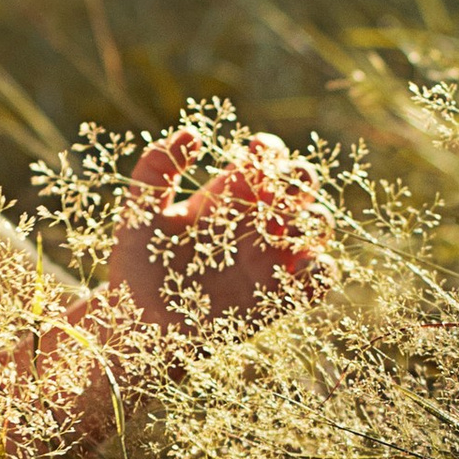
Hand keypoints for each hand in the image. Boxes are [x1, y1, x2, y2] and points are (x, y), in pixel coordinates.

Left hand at [105, 128, 328, 333]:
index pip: (265, 160)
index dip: (269, 150)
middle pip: (301, 187)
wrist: (141, 325)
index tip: (254, 155)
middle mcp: (254, 225)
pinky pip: (321, 278)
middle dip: (300, 179)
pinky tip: (294, 267)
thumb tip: (193, 133)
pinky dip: (321, 268)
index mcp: (227, 198)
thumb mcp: (140, 212)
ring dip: (311, 220)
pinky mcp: (279, 298)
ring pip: (317, 226)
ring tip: (279, 231)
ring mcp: (270, 260)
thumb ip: (157, 168)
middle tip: (273, 193)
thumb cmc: (137, 267)